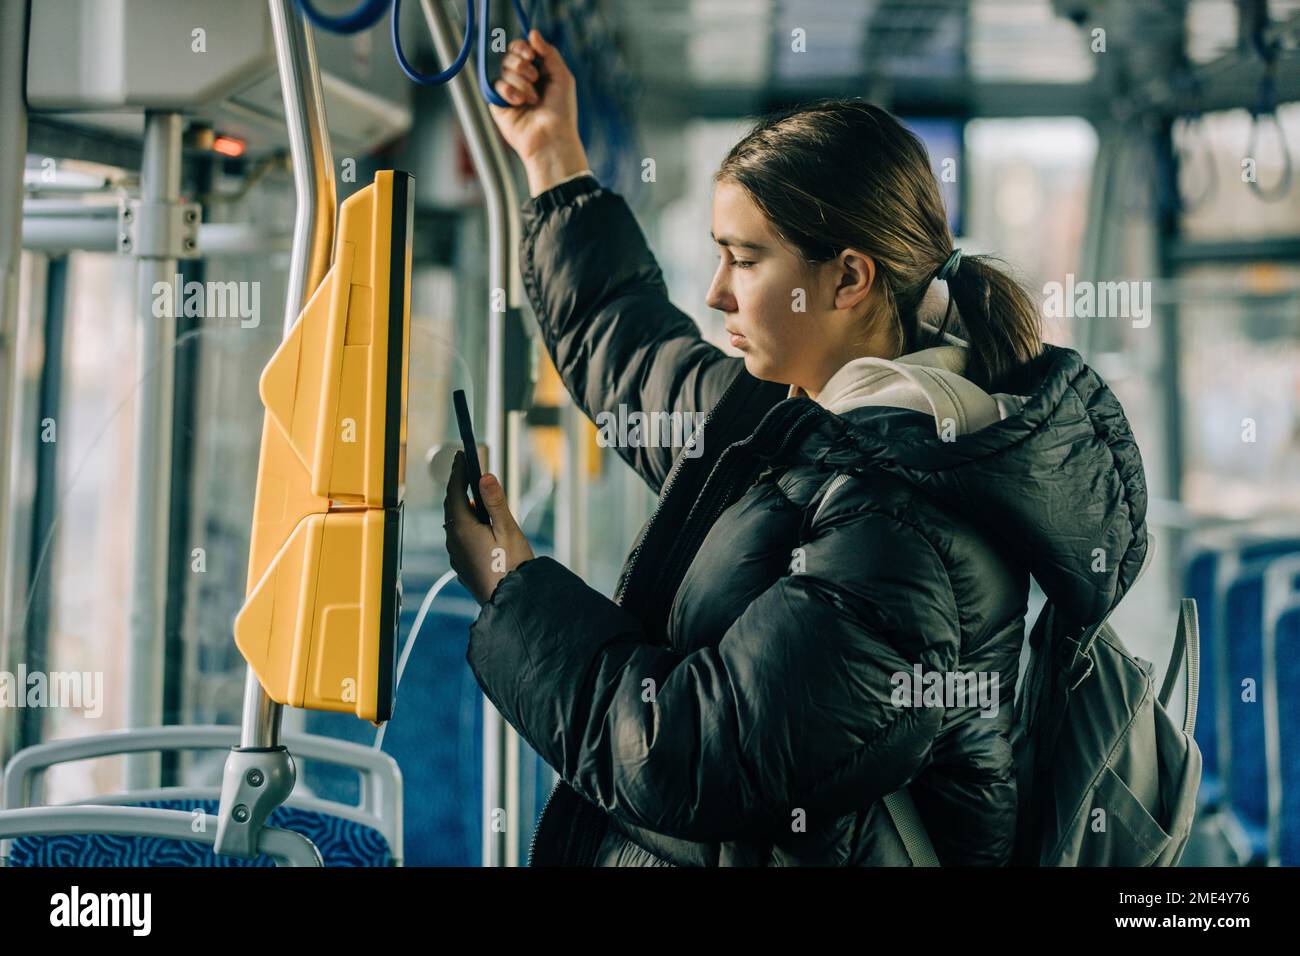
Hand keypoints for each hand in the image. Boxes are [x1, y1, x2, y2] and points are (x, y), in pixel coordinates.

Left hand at [443, 450, 534, 604]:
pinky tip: (478, 527)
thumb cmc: (512, 566)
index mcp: (462, 528)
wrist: (513, 601)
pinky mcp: (462, 566)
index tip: (461, 456)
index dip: (458, 471)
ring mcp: (456, 555)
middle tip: (467, 470)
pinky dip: (465, 525)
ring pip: (454, 523)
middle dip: (458, 487)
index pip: (455, 492)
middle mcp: (454, 541)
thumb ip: (495, 502)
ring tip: (476, 497)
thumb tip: (485, 477)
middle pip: (452, 507)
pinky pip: (458, 538)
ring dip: (462, 507)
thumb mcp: (507, 529)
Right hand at [488, 29, 588, 193]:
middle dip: (523, 64)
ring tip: (533, 100)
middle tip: (535, 78)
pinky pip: (496, 85)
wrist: (551, 136)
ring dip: (522, 82)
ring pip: (504, 69)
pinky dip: (509, 91)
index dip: (523, 47)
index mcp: (537, 72)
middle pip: (510, 55)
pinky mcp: (498, 104)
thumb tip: (532, 33)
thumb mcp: (562, 76)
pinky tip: (519, 103)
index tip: (531, 54)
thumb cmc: (561, 110)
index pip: (521, 49)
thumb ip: (549, 52)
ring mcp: (509, 92)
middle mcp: (522, 80)